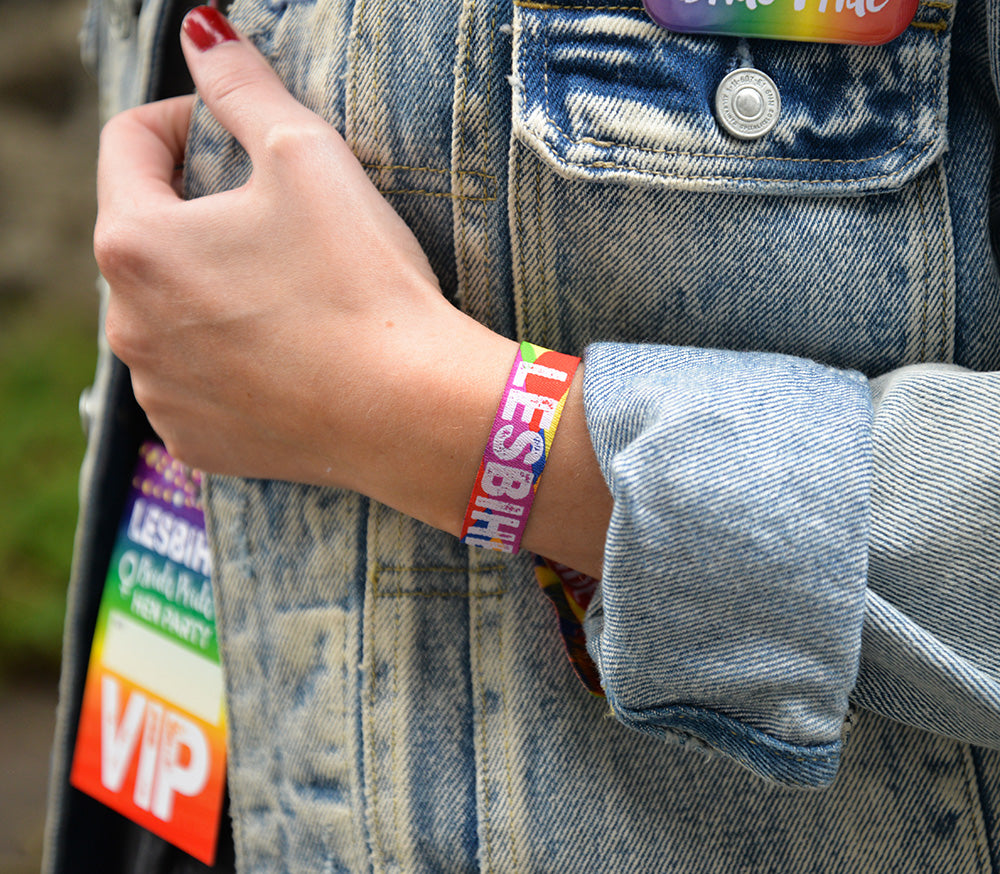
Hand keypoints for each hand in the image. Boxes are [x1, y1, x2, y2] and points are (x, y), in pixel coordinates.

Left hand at [97, 6, 611, 575]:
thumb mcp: (307, 157)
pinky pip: (191, 382)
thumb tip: (201, 33)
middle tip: (277, 223)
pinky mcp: (194, 440)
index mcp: (137, 242)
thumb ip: (242, 86)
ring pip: (166, 313)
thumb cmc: (362, 282)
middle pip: (146, 235)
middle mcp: (126, 323)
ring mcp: (158, 392)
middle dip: (197, 215)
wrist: (410, 409)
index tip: (231, 133)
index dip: (183, 122)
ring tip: (285, 296)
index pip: (129, 144)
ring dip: (207, 292)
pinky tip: (281, 357)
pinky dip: (223, 362)